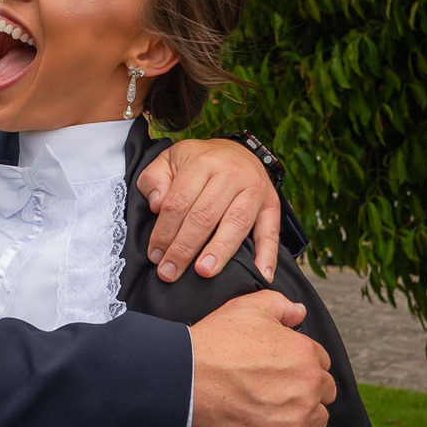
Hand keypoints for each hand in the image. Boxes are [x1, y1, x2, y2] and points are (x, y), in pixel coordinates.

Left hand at [136, 139, 280, 283]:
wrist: (237, 151)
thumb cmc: (198, 163)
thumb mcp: (169, 160)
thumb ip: (154, 180)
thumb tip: (156, 205)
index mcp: (202, 162)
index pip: (178, 203)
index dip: (164, 232)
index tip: (155, 256)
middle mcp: (231, 173)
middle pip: (205, 216)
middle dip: (184, 248)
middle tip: (170, 272)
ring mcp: (255, 189)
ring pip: (236, 224)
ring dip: (220, 251)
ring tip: (204, 272)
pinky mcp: (272, 204)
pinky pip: (271, 231)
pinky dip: (267, 255)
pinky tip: (261, 275)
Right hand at [189, 290, 335, 426]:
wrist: (188, 377)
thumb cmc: (215, 343)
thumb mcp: (248, 307)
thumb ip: (280, 305)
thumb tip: (299, 311)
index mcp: (306, 351)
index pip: (321, 362)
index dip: (302, 365)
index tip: (284, 371)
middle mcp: (310, 383)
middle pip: (324, 391)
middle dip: (307, 390)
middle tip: (279, 391)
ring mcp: (300, 414)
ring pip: (318, 418)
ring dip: (304, 416)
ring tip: (277, 412)